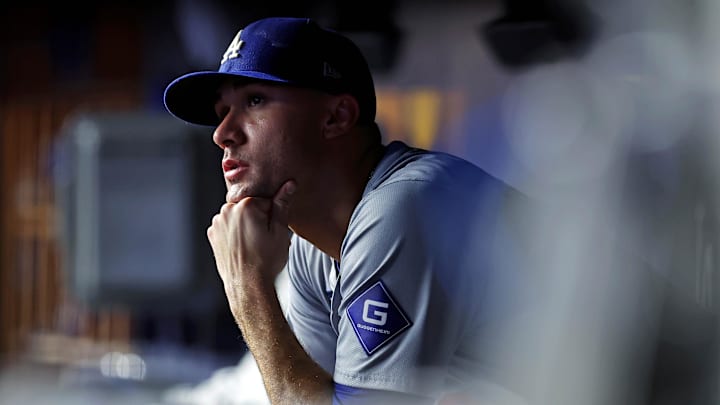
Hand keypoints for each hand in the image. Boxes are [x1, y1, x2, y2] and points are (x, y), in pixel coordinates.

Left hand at [207, 180, 295, 301]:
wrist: (247, 286)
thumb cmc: (266, 261)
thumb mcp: (280, 231)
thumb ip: (282, 204)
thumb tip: (289, 184)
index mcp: (245, 206)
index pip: (265, 200)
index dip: (273, 215)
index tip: (273, 230)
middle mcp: (227, 210)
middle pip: (250, 206)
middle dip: (259, 218)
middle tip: (265, 238)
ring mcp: (217, 223)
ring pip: (238, 216)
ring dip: (246, 224)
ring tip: (254, 245)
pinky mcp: (212, 234)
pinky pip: (227, 226)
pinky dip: (235, 233)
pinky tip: (243, 247)